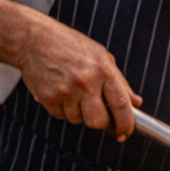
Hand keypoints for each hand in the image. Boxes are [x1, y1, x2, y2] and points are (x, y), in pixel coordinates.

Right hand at [17, 17, 141, 139]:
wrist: (34, 38)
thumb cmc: (69, 45)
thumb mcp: (102, 57)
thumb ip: (120, 82)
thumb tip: (136, 102)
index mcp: (104, 71)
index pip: (121, 105)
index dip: (126, 124)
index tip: (125, 132)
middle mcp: (86, 82)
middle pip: (98, 121)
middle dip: (99, 121)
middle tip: (96, 111)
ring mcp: (66, 90)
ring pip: (78, 120)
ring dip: (78, 112)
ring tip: (73, 92)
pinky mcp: (48, 97)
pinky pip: (61, 115)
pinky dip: (62, 109)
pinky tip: (61, 92)